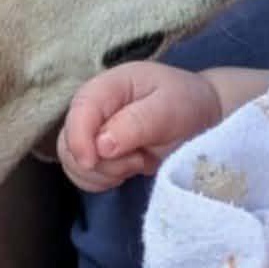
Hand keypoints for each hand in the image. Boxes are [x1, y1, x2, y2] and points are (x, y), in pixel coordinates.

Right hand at [58, 62, 221, 191]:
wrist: (200, 116)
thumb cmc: (187, 104)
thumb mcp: (171, 107)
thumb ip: (137, 123)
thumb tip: (101, 145)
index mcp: (108, 86)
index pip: (79, 112)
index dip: (79, 139)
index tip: (93, 161)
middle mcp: (92, 109)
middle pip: (68, 144)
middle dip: (101, 163)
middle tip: (140, 159)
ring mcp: (90, 132)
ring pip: (73, 164)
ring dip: (105, 173)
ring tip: (140, 161)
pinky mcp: (94, 154)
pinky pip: (83, 177)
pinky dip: (102, 181)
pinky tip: (128, 171)